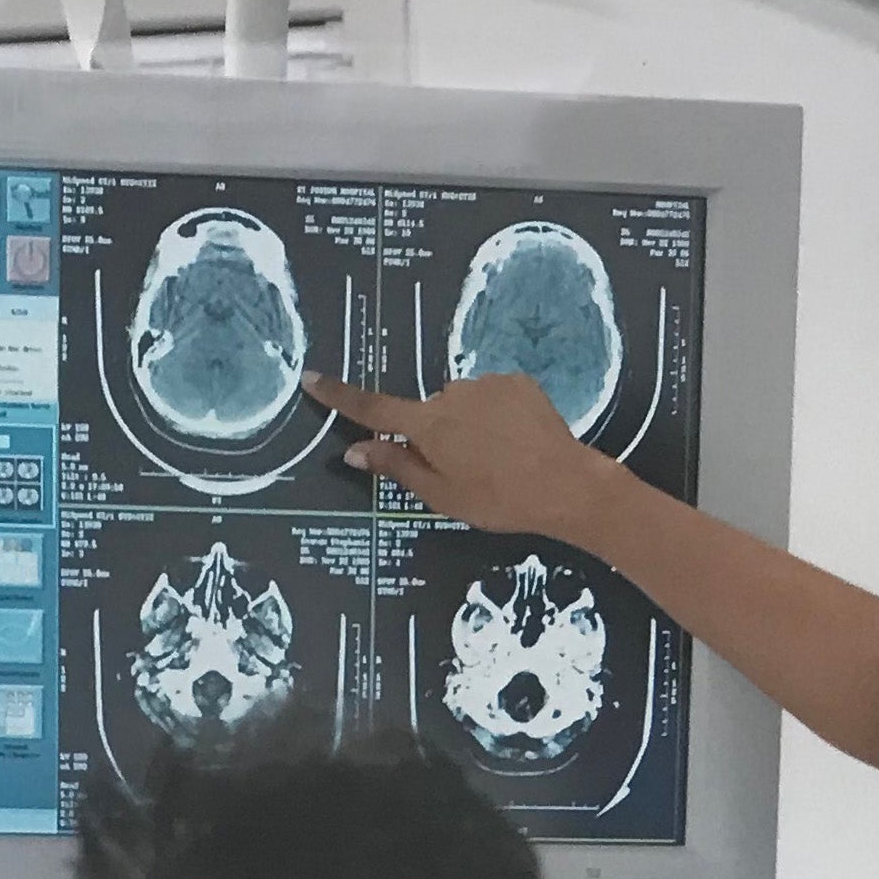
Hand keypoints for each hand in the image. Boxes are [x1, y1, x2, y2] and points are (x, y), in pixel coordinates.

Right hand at [300, 370, 617, 546]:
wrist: (565, 484)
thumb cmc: (498, 499)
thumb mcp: (441, 495)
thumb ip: (397, 467)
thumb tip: (355, 450)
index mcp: (428, 425)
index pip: (373, 409)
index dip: (340, 397)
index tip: (312, 378)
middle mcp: (452, 394)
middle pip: (427, 412)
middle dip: (435, 435)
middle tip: (464, 471)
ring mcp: (487, 383)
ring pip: (462, 404)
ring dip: (469, 426)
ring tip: (497, 460)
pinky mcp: (516, 381)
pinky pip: (491, 396)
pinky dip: (495, 416)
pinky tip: (515, 442)